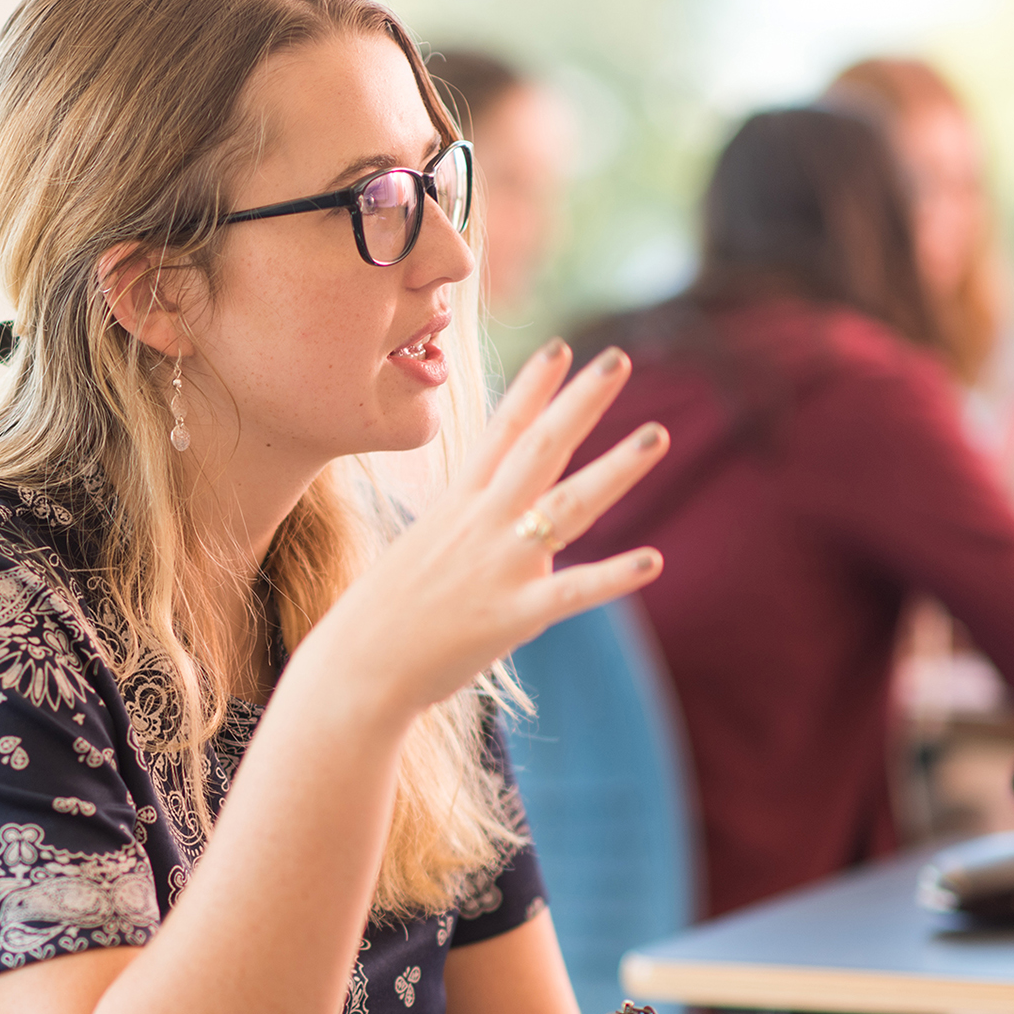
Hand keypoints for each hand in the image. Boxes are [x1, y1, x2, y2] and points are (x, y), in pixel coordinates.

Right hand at [290, 339, 667, 719]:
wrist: (358, 666)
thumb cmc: (385, 615)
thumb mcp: (423, 552)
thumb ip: (476, 537)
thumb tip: (522, 541)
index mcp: (457, 505)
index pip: (501, 432)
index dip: (532, 388)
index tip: (560, 347)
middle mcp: (481, 523)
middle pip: (540, 449)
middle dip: (581, 402)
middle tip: (619, 358)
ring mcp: (499, 565)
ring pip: (568, 506)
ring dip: (616, 469)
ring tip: (656, 435)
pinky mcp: (513, 614)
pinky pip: (572, 590)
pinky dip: (612, 576)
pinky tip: (652, 561)